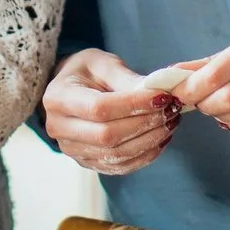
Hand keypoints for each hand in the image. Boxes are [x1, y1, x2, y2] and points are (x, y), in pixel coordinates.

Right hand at [43, 47, 183, 175]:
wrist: (69, 90)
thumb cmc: (86, 72)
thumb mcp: (102, 63)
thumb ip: (126, 78)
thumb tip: (156, 92)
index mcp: (58, 98)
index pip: (99, 108)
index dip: (134, 105)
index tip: (163, 96)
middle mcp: (59, 129)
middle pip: (107, 136)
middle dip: (146, 124)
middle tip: (172, 109)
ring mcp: (72, 150)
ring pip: (116, 155)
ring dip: (150, 140)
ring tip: (171, 121)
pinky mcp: (87, 162)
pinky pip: (120, 166)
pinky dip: (146, 155)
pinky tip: (161, 138)